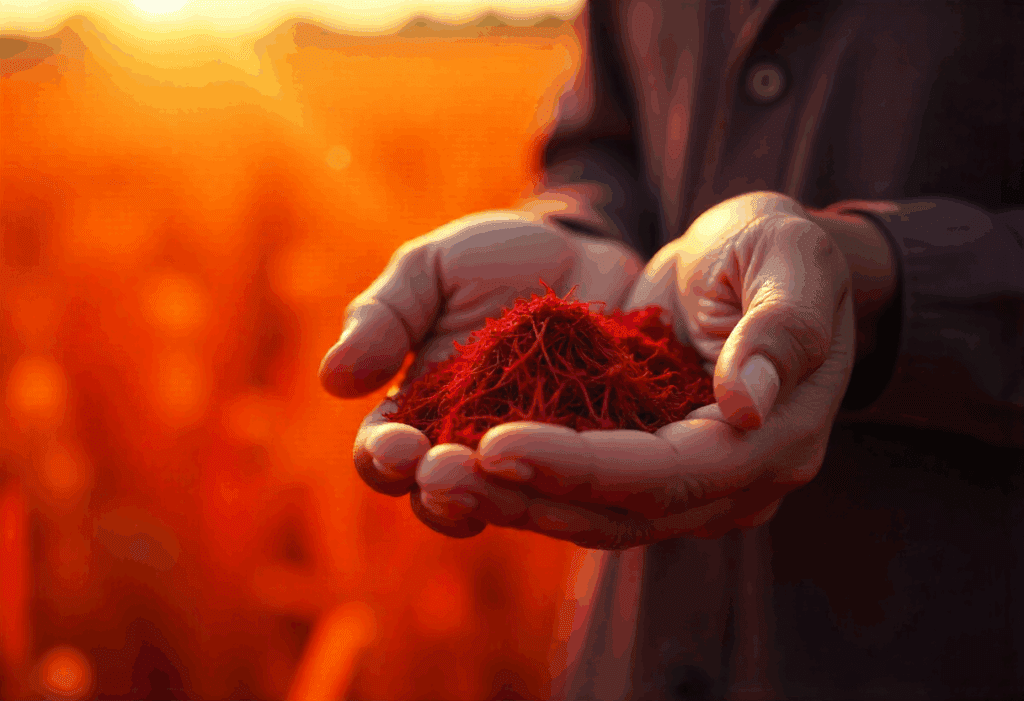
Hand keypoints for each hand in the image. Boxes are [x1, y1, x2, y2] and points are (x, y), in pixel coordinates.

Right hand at [318, 211, 641, 537]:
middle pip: (440, 495)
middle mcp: (470, 445)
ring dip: (499, 500)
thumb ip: (383, 318)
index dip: (383, 458)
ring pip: (510, 501)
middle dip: (437, 492)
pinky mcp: (592, 453)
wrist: (583, 250)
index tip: (396, 445)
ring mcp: (533, 455)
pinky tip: (574, 470)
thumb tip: (332, 379)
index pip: (383, 454)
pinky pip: (580, 480)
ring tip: (500, 480)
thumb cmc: (491, 260)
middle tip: (443, 474)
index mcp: (416, 412)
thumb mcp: (430, 271)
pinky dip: (572, 482)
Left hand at [451, 192, 856, 547]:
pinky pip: (576, 489)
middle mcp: (726, 481)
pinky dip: (517, 481)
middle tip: (436, 476)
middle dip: (525, 497)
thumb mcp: (790, 258)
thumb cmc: (775, 248)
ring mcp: (683, 482)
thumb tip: (747, 405)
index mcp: (773, 439)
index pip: (670, 475)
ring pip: (588, 515)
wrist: (751, 262)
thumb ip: (781, 326)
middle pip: (617, 514)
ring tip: (428, 477)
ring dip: (507, 501)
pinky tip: (455, 463)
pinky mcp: (641, 463)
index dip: (583, 468)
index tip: (497, 445)